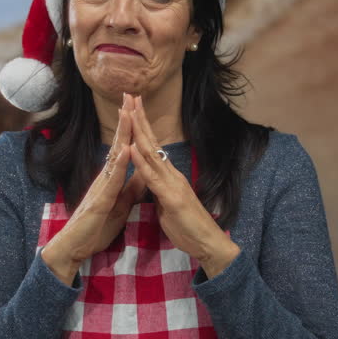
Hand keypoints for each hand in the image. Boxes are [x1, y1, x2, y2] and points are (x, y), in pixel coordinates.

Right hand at [42, 94, 145, 283]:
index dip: (131, 127)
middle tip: (130, 94)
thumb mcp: (120, 205)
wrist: (75, 247)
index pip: (123, 148)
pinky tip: (127, 150)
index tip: (137, 106)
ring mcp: (101, 187)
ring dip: (121, 134)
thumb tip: (144, 173)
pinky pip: (112, 180)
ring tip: (128, 112)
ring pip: (114, 156)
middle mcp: (105, 177)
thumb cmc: (95, 228)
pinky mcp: (100, 201)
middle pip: (118, 143)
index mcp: (111, 179)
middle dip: (125, 120)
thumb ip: (130, 189)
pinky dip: (121, 164)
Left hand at [128, 96, 239, 277]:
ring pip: (152, 153)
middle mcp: (171, 174)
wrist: (208, 243)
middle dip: (140, 118)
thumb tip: (149, 183)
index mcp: (168, 175)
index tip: (132, 107)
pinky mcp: (172, 197)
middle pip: (152, 141)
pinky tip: (132, 148)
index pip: (152, 146)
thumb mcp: (167, 205)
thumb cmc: (188, 227)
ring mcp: (172, 183)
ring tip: (129, 111)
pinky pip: (153, 177)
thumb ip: (158, 191)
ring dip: (139, 131)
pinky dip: (141, 162)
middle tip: (130, 95)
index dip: (141, 127)